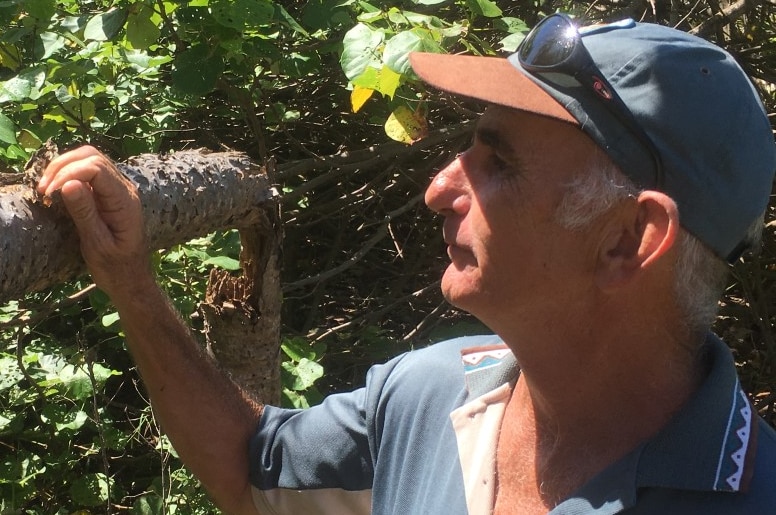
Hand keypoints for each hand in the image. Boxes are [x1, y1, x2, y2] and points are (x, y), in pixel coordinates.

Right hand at [37, 146, 151, 298]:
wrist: (131, 279)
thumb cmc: (116, 267)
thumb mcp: (97, 244)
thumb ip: (85, 213)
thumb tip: (68, 183)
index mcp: (125, 201)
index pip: (96, 168)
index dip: (68, 173)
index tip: (49, 193)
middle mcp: (125, 189)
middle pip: (92, 157)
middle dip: (63, 166)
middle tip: (44, 190)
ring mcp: (118, 190)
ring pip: (90, 160)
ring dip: (64, 168)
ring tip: (46, 189)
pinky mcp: (109, 195)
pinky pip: (89, 174)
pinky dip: (69, 175)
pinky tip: (56, 190)